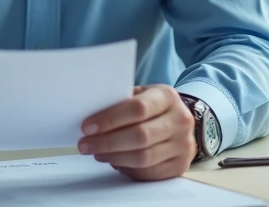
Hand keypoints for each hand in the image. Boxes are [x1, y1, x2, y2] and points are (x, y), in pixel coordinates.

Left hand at [77, 85, 196, 180]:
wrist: (180, 122)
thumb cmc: (153, 107)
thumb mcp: (142, 95)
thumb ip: (121, 102)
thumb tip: (91, 117)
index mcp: (168, 97)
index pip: (138, 108)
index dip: (110, 119)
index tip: (87, 127)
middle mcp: (180, 121)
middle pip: (140, 136)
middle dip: (107, 142)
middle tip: (85, 144)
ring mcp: (183, 145)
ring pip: (143, 158)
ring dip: (114, 157)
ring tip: (97, 152)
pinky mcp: (179, 166)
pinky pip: (148, 172)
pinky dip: (127, 168)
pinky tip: (114, 161)